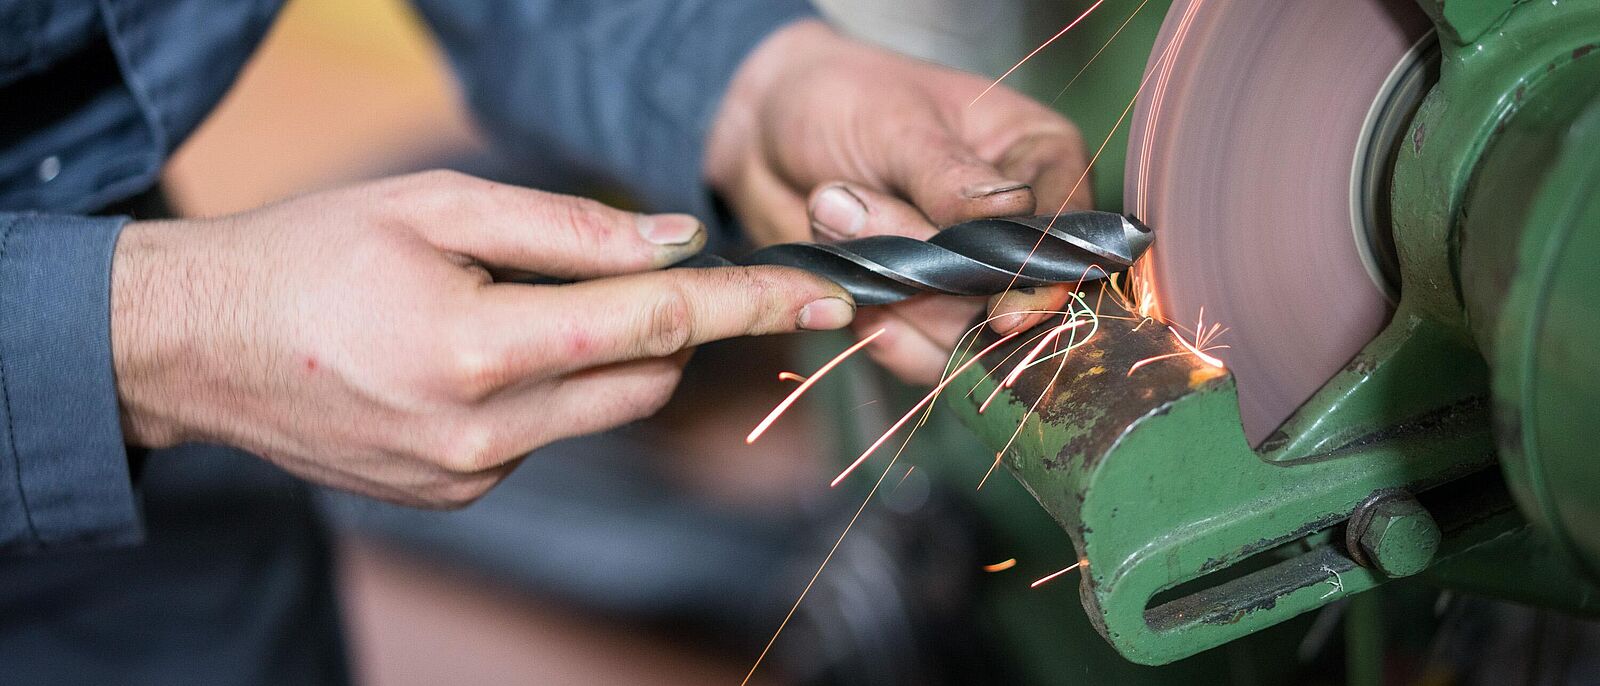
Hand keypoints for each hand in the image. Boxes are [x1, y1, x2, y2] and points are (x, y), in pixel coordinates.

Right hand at [110, 171, 854, 506]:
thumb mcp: (434, 206)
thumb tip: (675, 245)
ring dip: (602, 356)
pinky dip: (545, 390)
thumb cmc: (312, 255)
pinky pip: (546, 436)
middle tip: (640, 275)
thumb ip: (567, 228)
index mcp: (475, 349)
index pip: (653, 326)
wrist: (199, 348)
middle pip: (645, 379)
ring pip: (601, 411)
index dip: (748, 305)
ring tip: (513, 306)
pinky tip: (469, 356)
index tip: (823, 294)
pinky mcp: (458, 493)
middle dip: (671, 328)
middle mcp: (481, 433)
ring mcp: (469, 475)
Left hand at [707, 20, 1090, 383]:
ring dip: (892, 295)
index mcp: (1041, 157)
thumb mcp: (897, 123)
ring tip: (829, 213)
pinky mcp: (926, 316)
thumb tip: (1010, 212)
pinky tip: (847, 287)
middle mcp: (1021, 227)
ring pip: (964, 335)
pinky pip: (923, 358)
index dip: (1040, 280)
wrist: (767, 133)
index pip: (1067, 233)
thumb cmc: (843, 100)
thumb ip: (950, 177)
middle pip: (1013, 298)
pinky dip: (880, 332)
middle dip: (931, 279)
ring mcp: (973, 278)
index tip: (1002, 312)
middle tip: (842, 205)